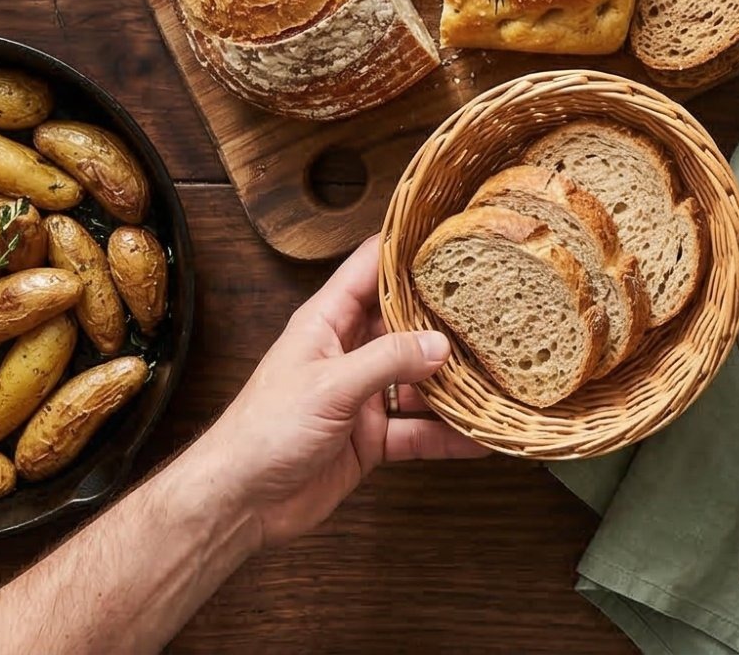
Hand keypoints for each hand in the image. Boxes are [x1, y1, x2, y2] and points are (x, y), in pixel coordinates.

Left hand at [184, 235, 481, 549]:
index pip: (373, 268)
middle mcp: (350, 351)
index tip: (453, 235)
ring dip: (453, 382)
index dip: (409, 248)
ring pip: (418, 379)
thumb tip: (439, 345)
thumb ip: (386, 361)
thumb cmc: (263, 430)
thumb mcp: (328, 386)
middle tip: (497, 310)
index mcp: (329, 321)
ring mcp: (362, 396)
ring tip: (500, 375)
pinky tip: (479, 436)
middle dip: (447, 321)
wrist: (238, 503)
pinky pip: (416, 430)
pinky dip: (446, 434)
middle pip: (407, 324)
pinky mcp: (370, 438)